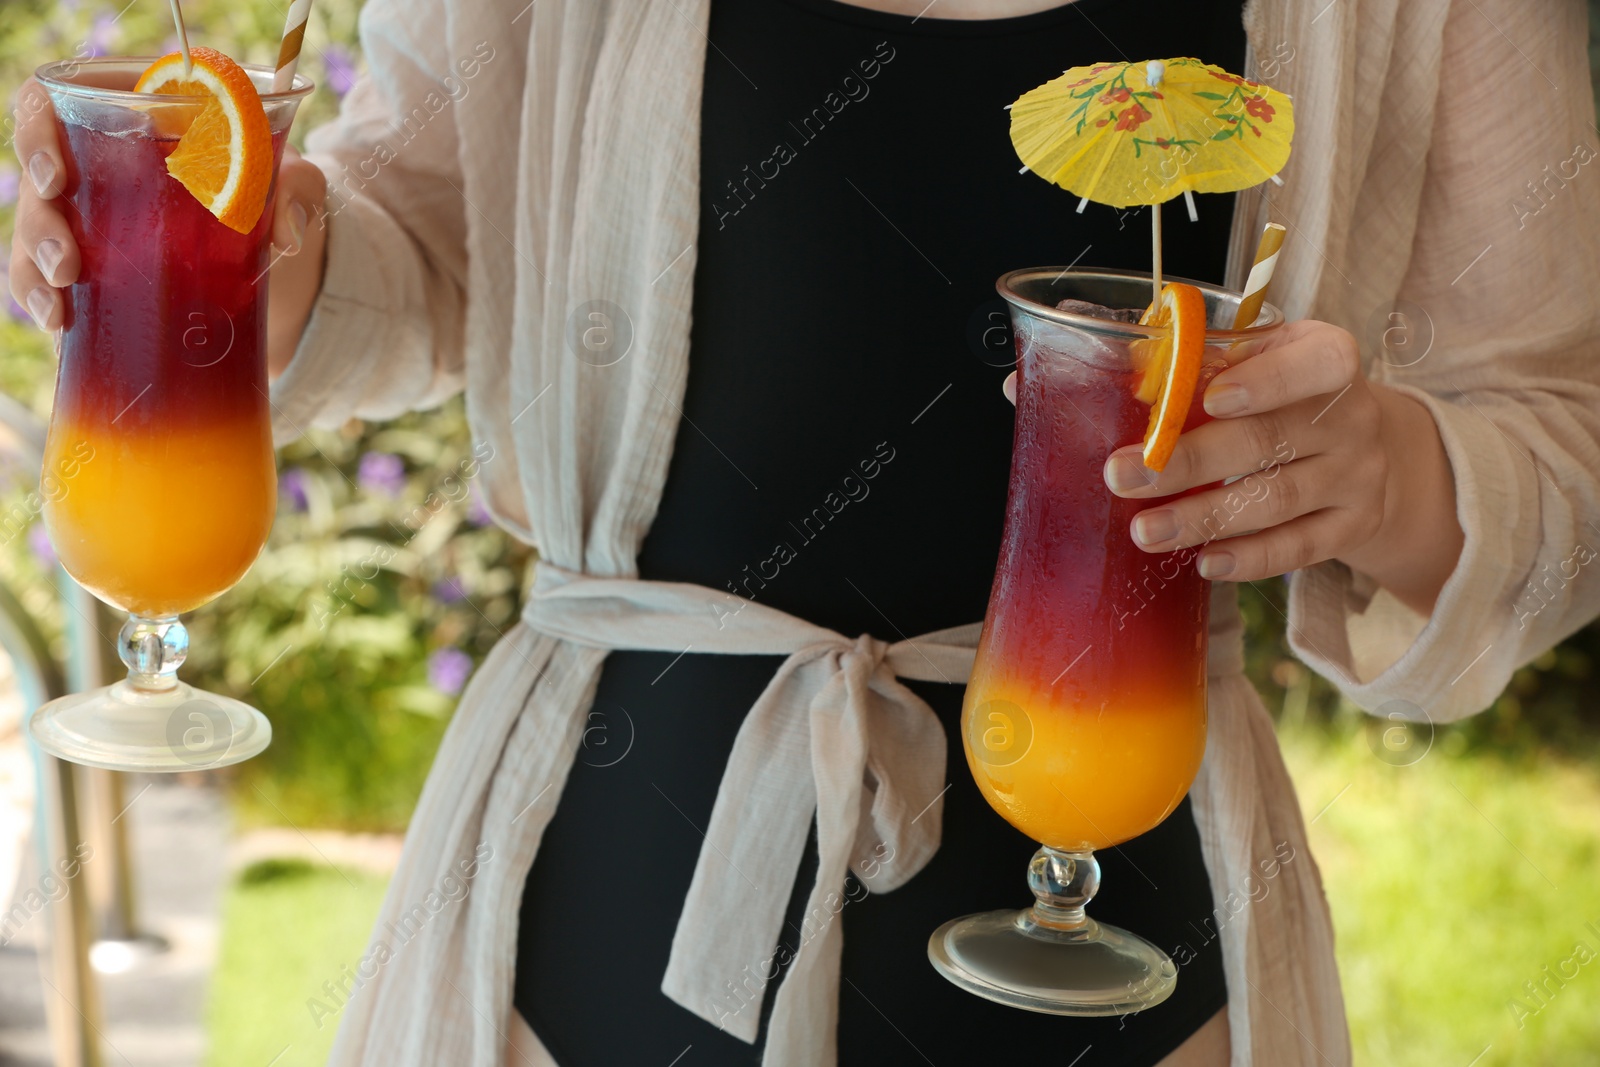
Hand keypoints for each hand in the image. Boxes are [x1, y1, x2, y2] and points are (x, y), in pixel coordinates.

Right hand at [8, 77, 328, 376]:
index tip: (54, 174)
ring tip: (65, 289)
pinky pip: (45, 278)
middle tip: (68, 259)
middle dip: (39, 218)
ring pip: (34, 229)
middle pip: (39, 173)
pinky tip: (60, 321)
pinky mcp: (93, 268)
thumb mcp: (296, 180)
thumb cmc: (276, 199)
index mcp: (135, 114)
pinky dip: (41, 297)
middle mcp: (98, 161)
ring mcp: (89, 217)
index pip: (58, 100)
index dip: (36, 128)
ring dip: (34, 261)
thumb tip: (286, 232)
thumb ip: (298, 186)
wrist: (281, 268)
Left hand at [1001, 318, 1461, 612]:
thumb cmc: (1278, 396)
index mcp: (1324, 357)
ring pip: (1277, 500)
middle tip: (1122, 476)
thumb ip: (1158, 367)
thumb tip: (1024, 386)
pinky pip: (1301, 548)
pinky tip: (1206, 562)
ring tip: (1145, 532)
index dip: (1268, 377)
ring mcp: (1357, 475)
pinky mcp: (1353, 527)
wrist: (1375, 451)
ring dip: (1206, 518)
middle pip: (1268, 440)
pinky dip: (1253, 558)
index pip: (1315, 361)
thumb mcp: (1244, 362)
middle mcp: (1349, 416)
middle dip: (1190, 461)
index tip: (1209, 396)